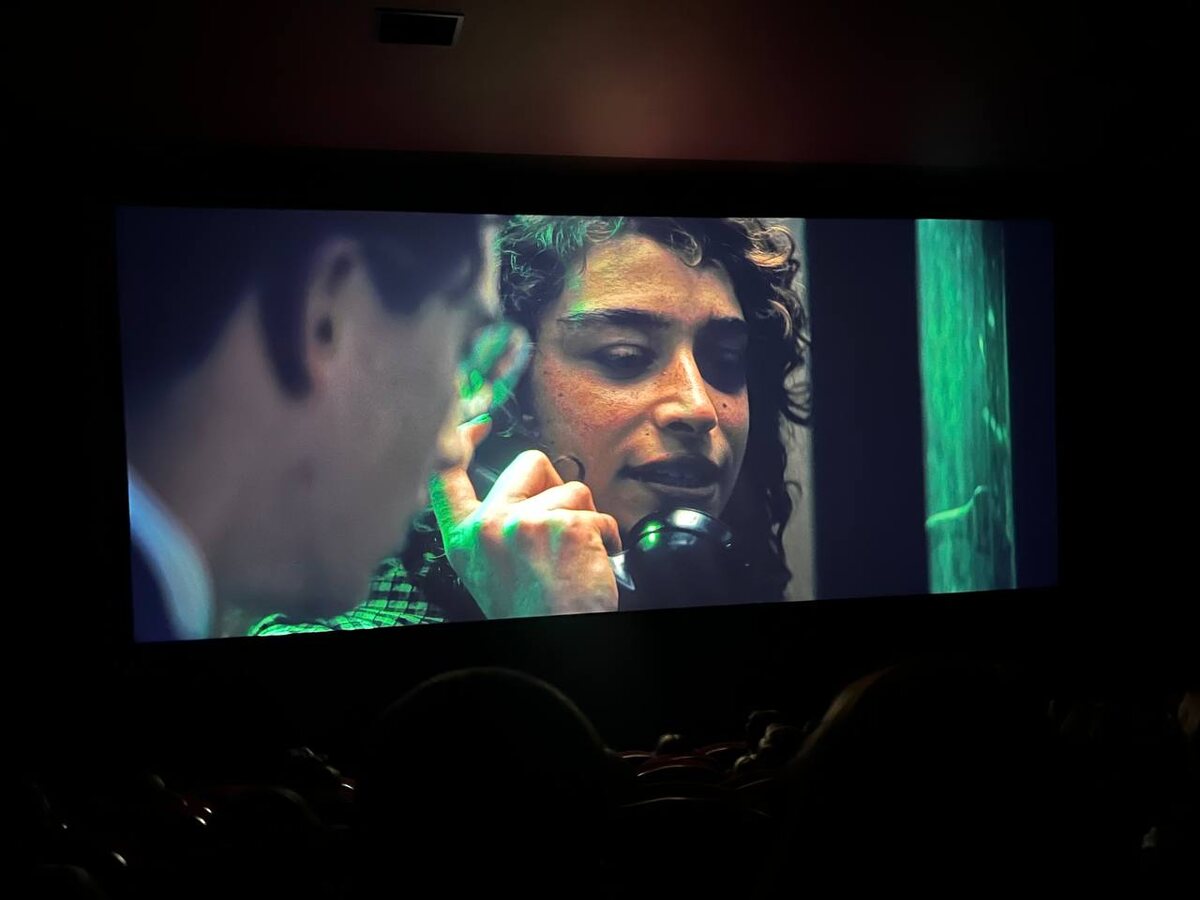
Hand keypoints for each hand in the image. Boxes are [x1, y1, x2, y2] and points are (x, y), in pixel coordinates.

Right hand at [429, 418, 621, 617]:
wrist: (556, 649)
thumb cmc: (533, 615)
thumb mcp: (490, 570)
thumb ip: (494, 528)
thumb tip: (523, 495)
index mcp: (464, 538)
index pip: (447, 473)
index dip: (462, 440)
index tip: (478, 426)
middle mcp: (489, 526)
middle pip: (528, 463)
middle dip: (555, 485)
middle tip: (560, 526)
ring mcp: (527, 523)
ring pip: (574, 490)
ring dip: (585, 521)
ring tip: (576, 558)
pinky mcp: (567, 526)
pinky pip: (601, 516)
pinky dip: (608, 539)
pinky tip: (594, 565)